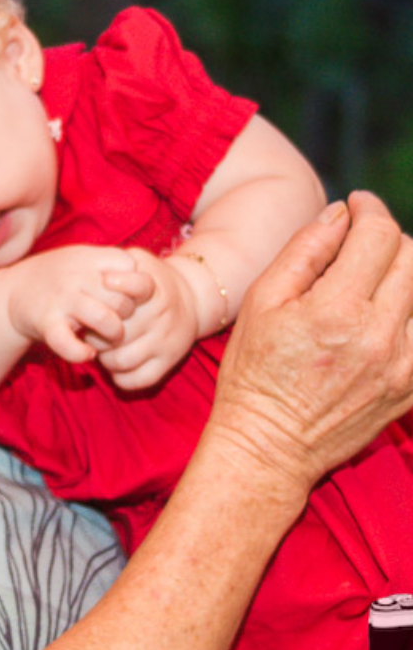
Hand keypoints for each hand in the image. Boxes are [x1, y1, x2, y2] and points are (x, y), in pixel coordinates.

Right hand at [5, 245, 153, 362]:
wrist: (12, 291)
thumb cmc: (59, 277)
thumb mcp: (84, 259)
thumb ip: (112, 263)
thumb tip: (147, 278)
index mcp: (91, 258)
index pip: (133, 270)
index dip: (137, 288)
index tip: (128, 296)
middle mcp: (78, 276)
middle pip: (124, 300)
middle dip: (128, 317)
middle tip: (119, 321)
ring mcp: (62, 299)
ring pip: (106, 320)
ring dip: (113, 334)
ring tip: (107, 339)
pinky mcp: (47, 323)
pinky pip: (69, 344)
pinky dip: (81, 354)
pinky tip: (87, 354)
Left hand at [94, 251, 198, 388]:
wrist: (191, 297)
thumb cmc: (152, 279)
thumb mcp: (140, 261)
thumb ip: (120, 261)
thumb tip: (103, 276)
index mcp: (153, 287)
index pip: (137, 285)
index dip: (117, 285)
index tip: (105, 283)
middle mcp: (160, 315)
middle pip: (117, 331)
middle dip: (95, 332)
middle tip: (90, 329)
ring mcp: (165, 341)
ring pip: (121, 360)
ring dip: (103, 357)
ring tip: (100, 347)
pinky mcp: (169, 362)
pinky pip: (137, 380)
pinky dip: (119, 377)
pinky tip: (114, 364)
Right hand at [209, 192, 412, 495]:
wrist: (268, 445)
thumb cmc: (253, 371)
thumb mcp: (262, 302)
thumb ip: (305, 251)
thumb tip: (340, 214)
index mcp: (337, 309)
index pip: (379, 236)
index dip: (369, 210)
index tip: (356, 204)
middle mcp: (381, 336)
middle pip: (412, 258)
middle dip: (387, 239)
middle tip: (359, 242)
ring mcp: (405, 366)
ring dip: (402, 273)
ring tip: (369, 278)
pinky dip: (408, 311)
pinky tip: (379, 313)